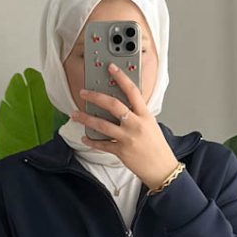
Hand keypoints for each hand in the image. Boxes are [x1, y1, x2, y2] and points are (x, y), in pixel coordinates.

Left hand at [69, 63, 180, 189]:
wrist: (161, 168)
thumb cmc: (157, 147)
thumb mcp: (150, 125)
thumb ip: (137, 114)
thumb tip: (121, 106)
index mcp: (145, 115)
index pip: (132, 91)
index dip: (121, 77)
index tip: (111, 68)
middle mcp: (136, 124)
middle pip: (113, 105)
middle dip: (96, 97)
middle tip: (84, 92)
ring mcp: (128, 138)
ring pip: (102, 125)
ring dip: (86, 119)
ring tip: (75, 115)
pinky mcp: (121, 151)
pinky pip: (102, 145)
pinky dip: (92, 141)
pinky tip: (85, 138)